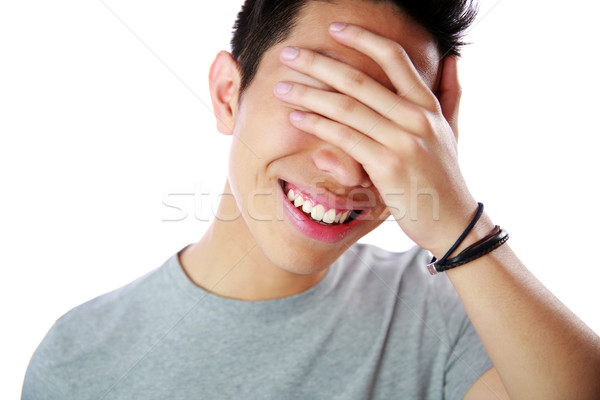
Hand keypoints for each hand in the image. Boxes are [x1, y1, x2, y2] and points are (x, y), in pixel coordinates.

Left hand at [273, 22, 479, 255]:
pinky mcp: (387, 166)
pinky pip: (344, 138)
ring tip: (281, 86)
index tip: (334, 29)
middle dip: (319, 63)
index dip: (362, 38)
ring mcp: (402, 141)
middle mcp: (417, 117)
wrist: (452, 222)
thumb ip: (450, 94)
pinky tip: (296, 116)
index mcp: (429, 104)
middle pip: (359, 80)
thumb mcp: (452, 131)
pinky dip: (317, 124)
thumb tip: (451, 58)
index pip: (394, 58)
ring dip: (308, 94)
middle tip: (289, 52)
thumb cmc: (444, 177)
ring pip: (346, 108)